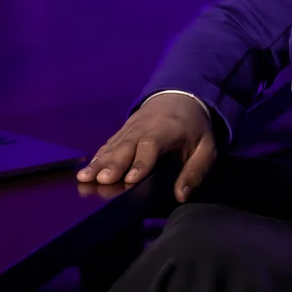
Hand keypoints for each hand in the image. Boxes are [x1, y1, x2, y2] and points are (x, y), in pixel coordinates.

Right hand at [75, 92, 216, 202]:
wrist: (179, 96)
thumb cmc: (194, 127)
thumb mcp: (206, 148)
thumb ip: (195, 171)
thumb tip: (181, 195)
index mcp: (167, 129)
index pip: (151, 144)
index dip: (141, 162)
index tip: (130, 179)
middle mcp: (144, 127)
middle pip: (126, 145)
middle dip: (113, 164)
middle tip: (101, 180)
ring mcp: (130, 128)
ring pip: (113, 145)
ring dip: (98, 162)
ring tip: (84, 177)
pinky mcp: (122, 132)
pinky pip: (108, 144)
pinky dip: (97, 157)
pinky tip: (86, 170)